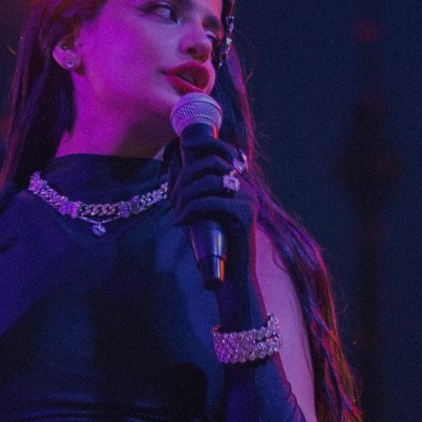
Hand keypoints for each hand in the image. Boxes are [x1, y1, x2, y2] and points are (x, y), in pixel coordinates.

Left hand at [169, 132, 256, 285]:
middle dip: (186, 177)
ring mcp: (248, 201)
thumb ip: (190, 191)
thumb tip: (174, 166)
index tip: (186, 145)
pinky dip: (190, 210)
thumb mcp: (200, 214)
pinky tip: (181, 223)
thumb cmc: (215, 247)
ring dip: (185, 195)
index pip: (226, 152)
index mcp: (241, 185)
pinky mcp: (244, 215)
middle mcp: (247, 189)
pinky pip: (209, 202)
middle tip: (173, 199)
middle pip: (211, 164)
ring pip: (208, 181)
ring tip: (177, 213)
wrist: (232, 278)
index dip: (207, 143)